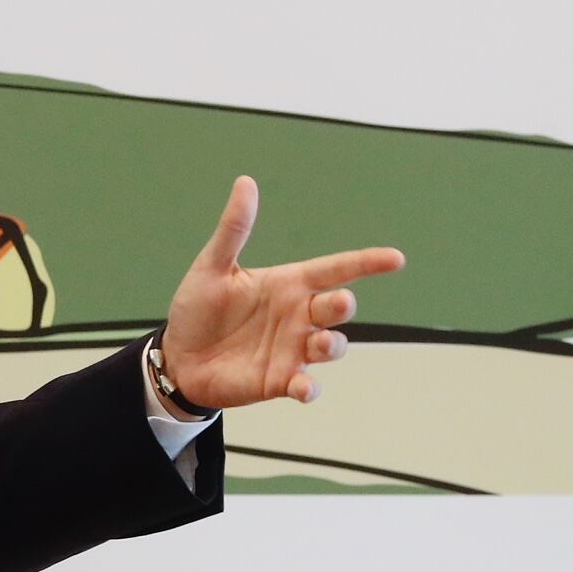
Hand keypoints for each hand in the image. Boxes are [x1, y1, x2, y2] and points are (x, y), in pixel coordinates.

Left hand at [160, 176, 404, 407]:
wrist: (177, 358)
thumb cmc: (198, 310)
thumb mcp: (212, 267)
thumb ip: (233, 230)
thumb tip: (245, 183)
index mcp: (289, 284)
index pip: (336, 269)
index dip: (367, 263)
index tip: (395, 259)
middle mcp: (298, 316)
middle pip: (337, 307)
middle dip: (343, 305)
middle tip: (338, 303)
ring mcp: (292, 350)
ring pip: (332, 346)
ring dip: (333, 345)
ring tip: (321, 343)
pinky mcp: (280, 381)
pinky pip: (307, 386)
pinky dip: (310, 388)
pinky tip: (305, 387)